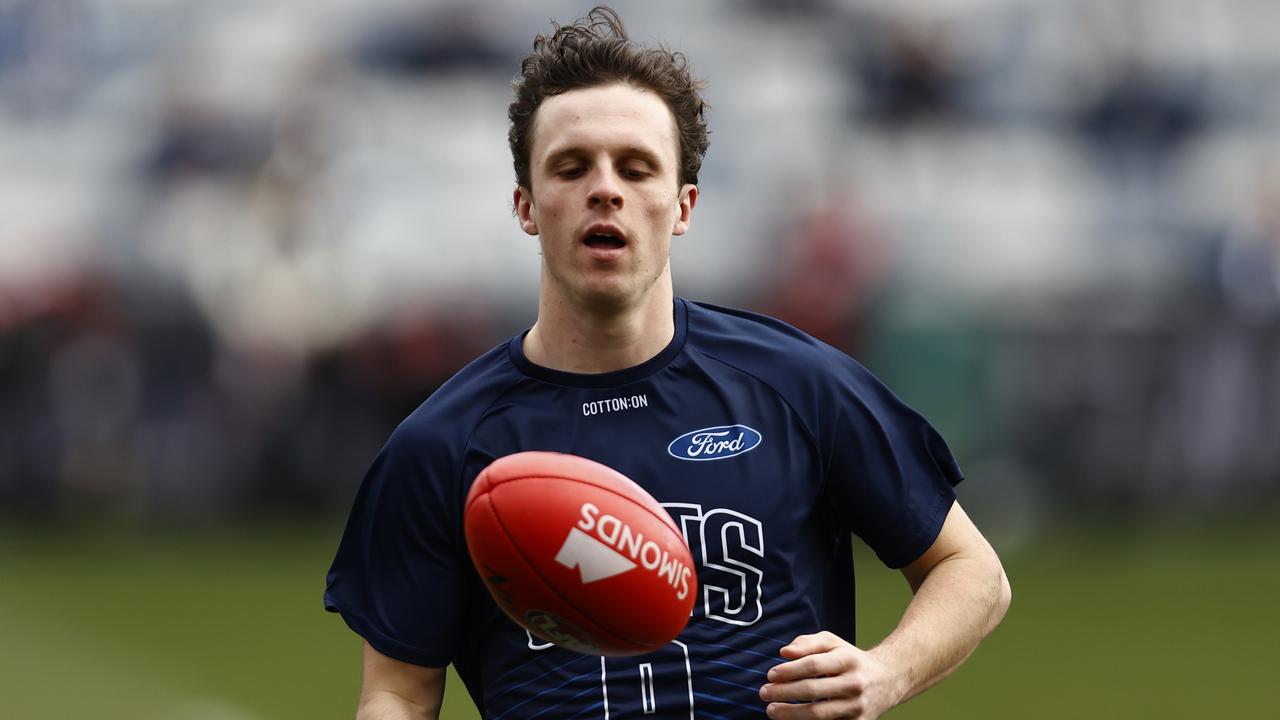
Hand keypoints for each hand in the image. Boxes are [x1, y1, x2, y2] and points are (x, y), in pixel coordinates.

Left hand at [758, 631, 900, 718]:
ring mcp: (857, 707)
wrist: (888, 680)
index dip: (789, 670)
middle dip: (784, 693)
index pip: (813, 665)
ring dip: (791, 714)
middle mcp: (855, 684)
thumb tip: (784, 652)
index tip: (770, 674)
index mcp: (848, 660)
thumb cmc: (851, 659)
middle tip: (764, 693)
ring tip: (771, 710)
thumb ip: (807, 643)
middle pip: (813, 691)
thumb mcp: (833, 643)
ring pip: (819, 714)